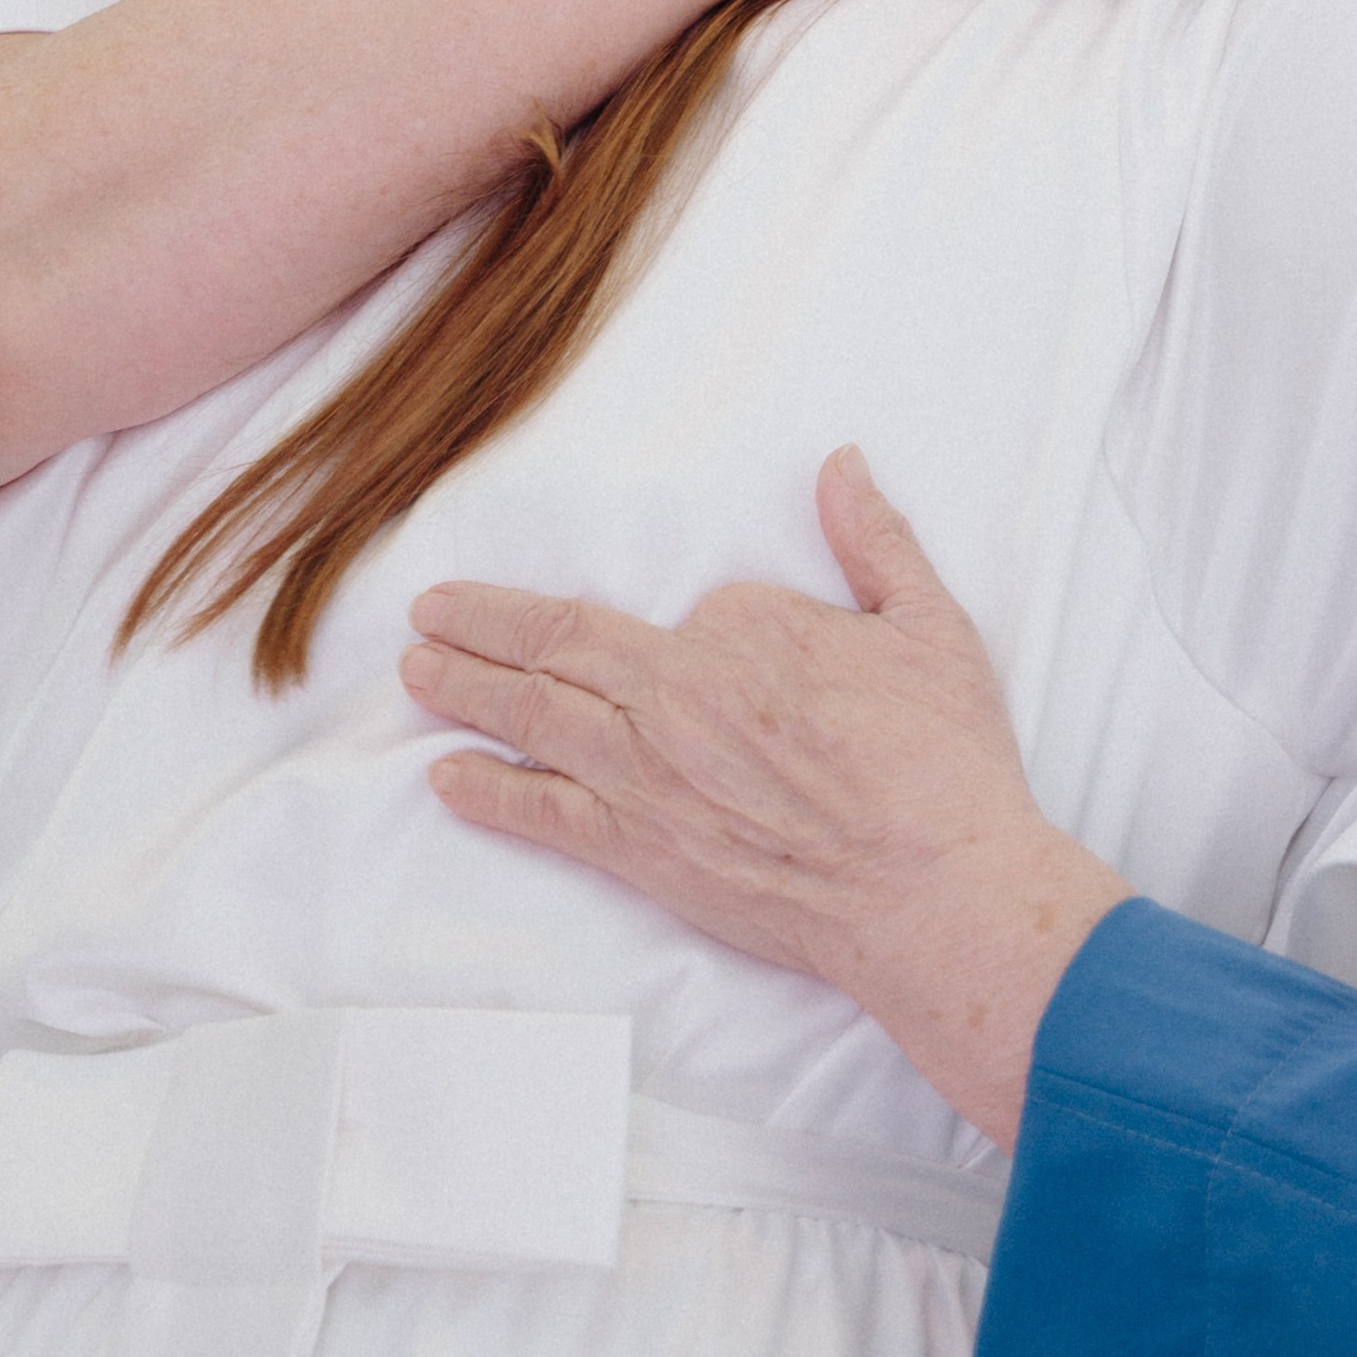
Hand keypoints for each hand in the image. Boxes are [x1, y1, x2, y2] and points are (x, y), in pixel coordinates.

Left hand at [399, 447, 1130, 1147]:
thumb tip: (841, 464)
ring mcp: (647, 778)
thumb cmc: (939, 765)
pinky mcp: (640, 852)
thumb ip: (874, 539)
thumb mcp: (928, 627)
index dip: (689, 624)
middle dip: (482, 627)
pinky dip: (488, 794)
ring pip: (534, 720)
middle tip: (426, 613)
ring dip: (466, 691)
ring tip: (416, 671)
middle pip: (558, 646)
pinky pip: (544, 814)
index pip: (683, 609)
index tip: (703, 644)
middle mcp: (673, 698)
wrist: (932, 892)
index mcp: (739, 630)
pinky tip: (446, 779)